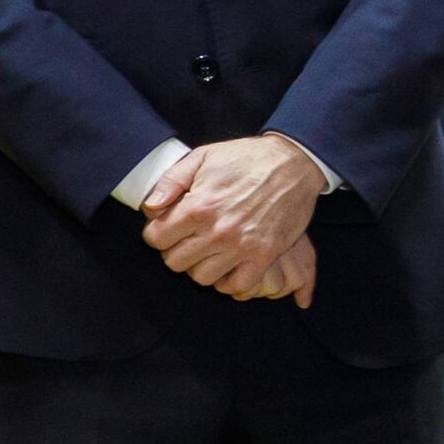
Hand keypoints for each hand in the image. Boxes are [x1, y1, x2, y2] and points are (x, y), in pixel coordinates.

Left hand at [142, 133, 327, 301]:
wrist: (294, 164)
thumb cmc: (246, 158)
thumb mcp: (202, 157)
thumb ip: (171, 181)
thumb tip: (150, 207)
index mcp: (199, 206)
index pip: (156, 239)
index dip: (156, 233)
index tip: (166, 227)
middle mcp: (218, 231)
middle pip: (175, 262)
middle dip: (174, 250)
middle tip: (185, 239)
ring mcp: (242, 247)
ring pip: (202, 277)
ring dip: (199, 266)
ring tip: (205, 250)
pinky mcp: (264, 256)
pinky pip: (237, 286)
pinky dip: (228, 281)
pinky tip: (226, 265)